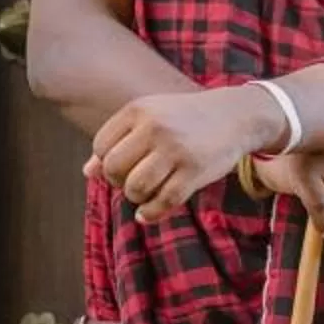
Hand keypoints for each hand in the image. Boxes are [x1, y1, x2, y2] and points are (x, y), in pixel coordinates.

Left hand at [85, 85, 269, 223]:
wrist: (235, 115)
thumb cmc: (185, 119)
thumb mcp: (150, 118)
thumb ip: (118, 141)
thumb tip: (88, 172)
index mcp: (138, 110)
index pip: (101, 147)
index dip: (106, 164)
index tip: (124, 166)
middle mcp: (155, 127)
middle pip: (114, 169)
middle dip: (118, 183)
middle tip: (132, 182)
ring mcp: (176, 149)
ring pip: (136, 188)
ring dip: (136, 198)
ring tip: (145, 194)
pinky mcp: (195, 170)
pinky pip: (163, 201)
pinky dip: (151, 213)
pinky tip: (148, 213)